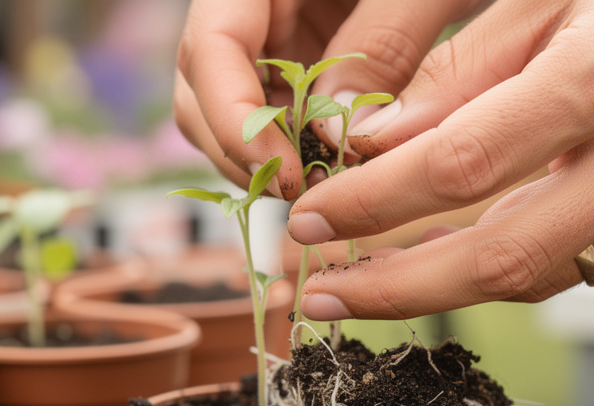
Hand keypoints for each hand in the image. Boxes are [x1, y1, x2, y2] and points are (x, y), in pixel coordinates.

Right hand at [173, 0, 481, 200]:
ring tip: (332, 194)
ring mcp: (279, 38)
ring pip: (240, 117)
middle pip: (207, 91)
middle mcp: (256, 7)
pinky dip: (307, 155)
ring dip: (274, 162)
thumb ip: (386, 40)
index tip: (288, 173)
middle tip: (307, 199)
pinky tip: (347, 178)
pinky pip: (286, 120)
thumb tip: (338, 136)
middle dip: (245, 153)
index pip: (210, 48)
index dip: (235, 119)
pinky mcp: (309, 65)